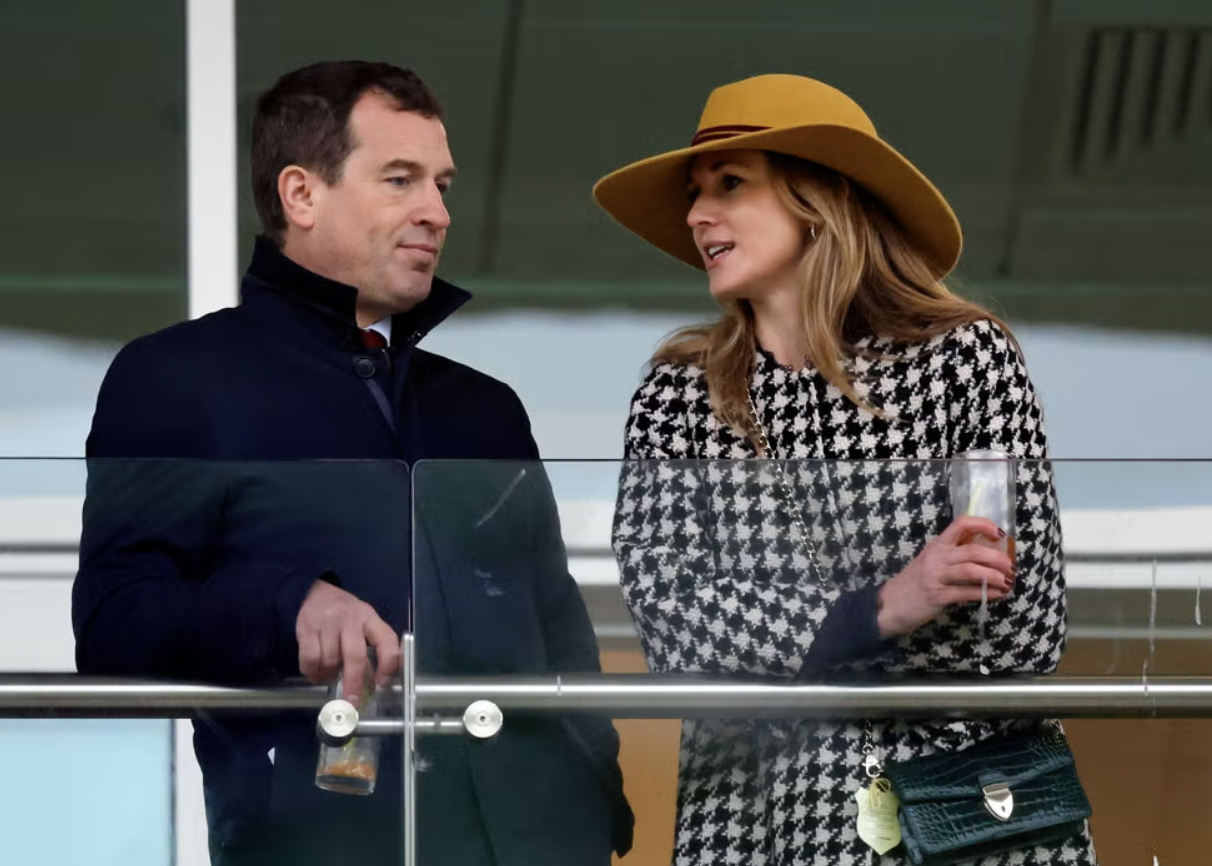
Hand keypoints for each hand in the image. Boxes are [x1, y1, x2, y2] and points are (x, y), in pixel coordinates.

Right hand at [295, 580, 401, 703]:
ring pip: (330, 660)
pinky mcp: (307, 628)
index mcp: (369, 618)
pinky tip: (314, 671)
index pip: (386, 640)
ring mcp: (328, 623)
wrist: (313, 592)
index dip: (388, 664)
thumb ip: (370, 644)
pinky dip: (311, 671)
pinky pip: (310, 659)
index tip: (382, 683)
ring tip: (327, 676)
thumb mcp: (362, 621)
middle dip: (354, 682)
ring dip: (328, 675)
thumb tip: (375, 681)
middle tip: (352, 701)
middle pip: (355, 656)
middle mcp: (351, 620)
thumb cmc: (343, 613)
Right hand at [876, 516, 1013, 638]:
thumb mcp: (931, 562)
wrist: (890, 604)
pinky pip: (966, 593)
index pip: (961, 524)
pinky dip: (986, 594)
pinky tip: (997, 595)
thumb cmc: (915, 582)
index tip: (999, 534)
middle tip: (1010, 565)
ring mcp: (935, 576)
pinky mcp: (937, 596)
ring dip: (994, 576)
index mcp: (937, 545)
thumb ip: (953, 555)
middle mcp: (936, 557)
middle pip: (972, 550)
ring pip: (971, 571)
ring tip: (1007, 581)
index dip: (983, 525)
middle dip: (996, 558)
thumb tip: (987, 553)